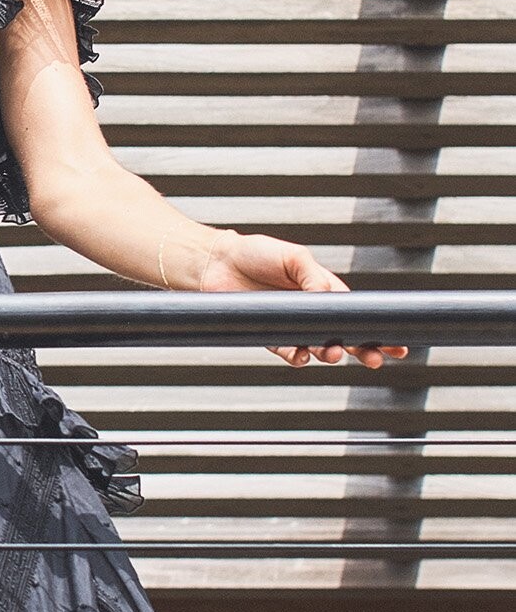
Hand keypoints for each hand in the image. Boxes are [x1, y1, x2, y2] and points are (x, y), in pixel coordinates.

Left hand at [197, 231, 406, 370]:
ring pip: (318, 347)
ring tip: (333, 353)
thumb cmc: (255, 253)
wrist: (216, 263)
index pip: (355, 313)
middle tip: (375, 358)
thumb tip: (332, 298)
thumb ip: (314, 278)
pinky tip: (301, 356)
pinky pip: (288, 352)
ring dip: (329, 353)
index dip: (376, 329)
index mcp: (323, 290)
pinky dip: (297, 356)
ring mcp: (291, 326)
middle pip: (344, 336)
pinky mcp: (270, 336)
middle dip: (362, 349)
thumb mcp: (294, 258)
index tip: (396, 343)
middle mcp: (310, 311)